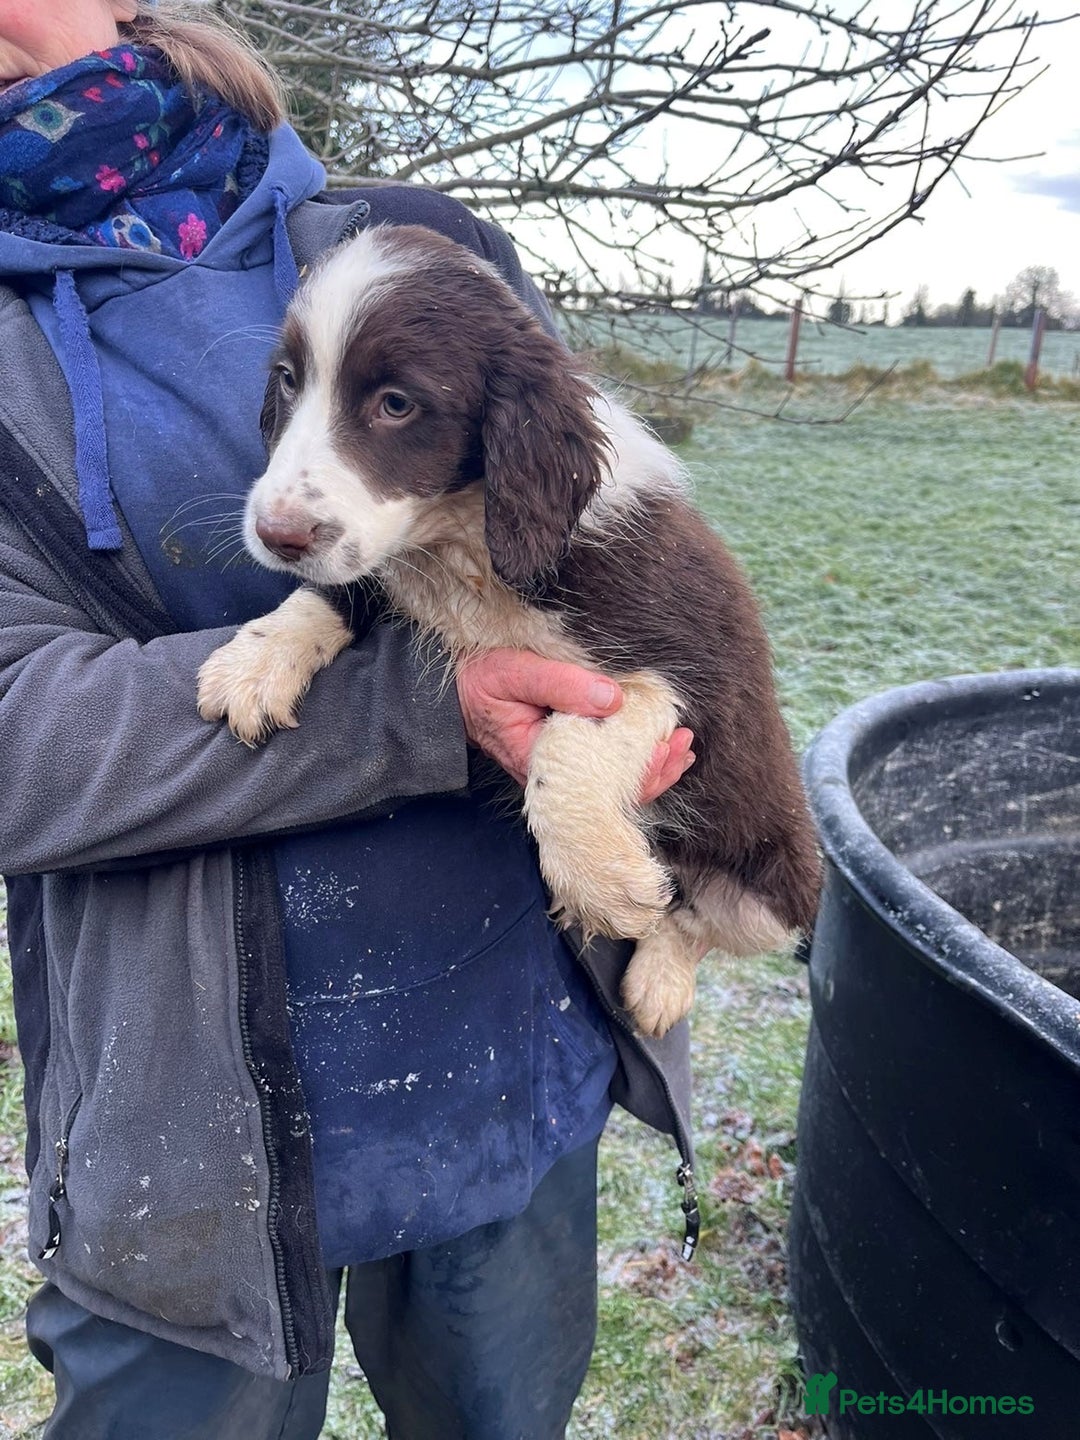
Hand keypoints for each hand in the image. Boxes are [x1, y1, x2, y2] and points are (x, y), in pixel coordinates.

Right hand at [455, 649, 694, 796]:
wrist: (449, 695)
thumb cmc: (479, 682)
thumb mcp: (515, 673)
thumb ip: (562, 683)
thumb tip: (615, 699)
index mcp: (542, 761)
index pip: (601, 778)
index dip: (641, 767)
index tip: (668, 744)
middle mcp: (554, 775)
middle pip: (612, 789)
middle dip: (655, 770)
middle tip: (684, 744)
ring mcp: (559, 770)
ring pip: (611, 783)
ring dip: (649, 767)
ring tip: (681, 748)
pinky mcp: (562, 758)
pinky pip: (602, 769)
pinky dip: (632, 760)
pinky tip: (655, 748)